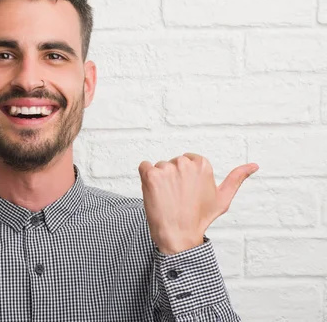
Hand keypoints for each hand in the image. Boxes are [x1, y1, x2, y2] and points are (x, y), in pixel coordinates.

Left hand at [138, 153, 257, 254]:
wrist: (178, 236)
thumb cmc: (199, 218)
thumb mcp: (223, 198)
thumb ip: (237, 178)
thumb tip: (254, 165)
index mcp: (203, 164)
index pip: (187, 161)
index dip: (185, 178)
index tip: (188, 193)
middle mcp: (185, 163)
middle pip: (171, 163)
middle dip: (172, 178)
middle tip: (177, 198)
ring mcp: (167, 169)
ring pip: (158, 167)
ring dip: (159, 180)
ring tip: (167, 199)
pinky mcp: (151, 175)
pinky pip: (143, 167)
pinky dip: (145, 179)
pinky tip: (154, 194)